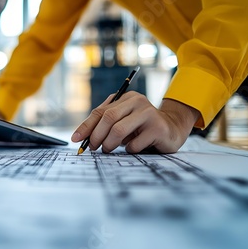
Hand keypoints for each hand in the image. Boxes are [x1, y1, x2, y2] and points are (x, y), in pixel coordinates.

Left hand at [71, 91, 199, 153]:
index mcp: (126, 98)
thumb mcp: (122, 122)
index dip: (86, 126)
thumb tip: (81, 138)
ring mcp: (149, 113)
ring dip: (109, 144)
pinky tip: (133, 148)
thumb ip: (104, 125)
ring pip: (119, 130)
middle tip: (93, 148)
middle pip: (108, 118)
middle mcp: (138, 101)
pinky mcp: (158, 128)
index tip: (75, 139)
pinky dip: (129, 150)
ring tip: (108, 150)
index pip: (100, 111)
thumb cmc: (140, 128)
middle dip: (96, 136)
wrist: (171, 130)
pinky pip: (134, 144)